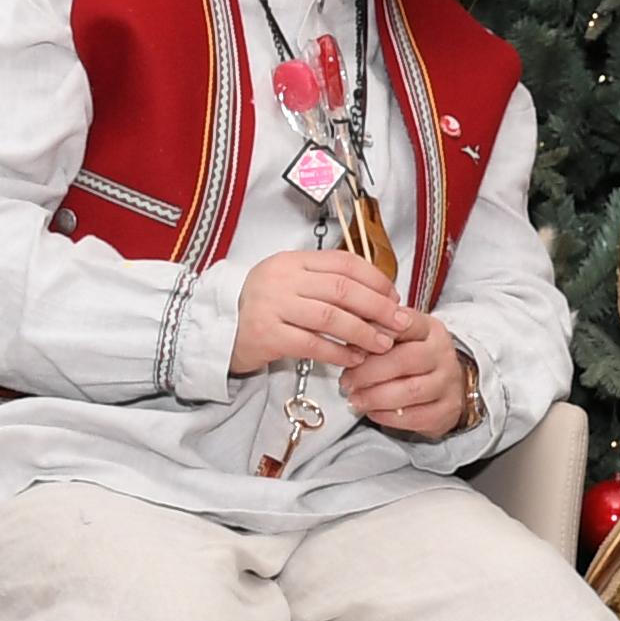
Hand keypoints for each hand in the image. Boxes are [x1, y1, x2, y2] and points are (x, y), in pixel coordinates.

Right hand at [231, 248, 398, 374]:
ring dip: (363, 332)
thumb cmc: (265, 307)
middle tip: (399, 323)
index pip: (344, 263)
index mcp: (294, 261)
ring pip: (330, 317)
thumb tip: (381, 296)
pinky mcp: (266, 335)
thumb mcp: (292, 284)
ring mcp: (272, 306)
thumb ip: (327, 284)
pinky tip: (354, 359)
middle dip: (377, 307)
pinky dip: (338, 352)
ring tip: (382, 345)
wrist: (220, 329)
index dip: (375, 280)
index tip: (394, 297)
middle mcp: (283, 279)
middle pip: (342, 289)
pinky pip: (312, 344)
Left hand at [340, 309, 470, 438]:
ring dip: (376, 397)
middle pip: (404, 360)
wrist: (446, 385)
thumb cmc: (415, 358)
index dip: (374, 336)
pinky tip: (372, 412)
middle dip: (368, 373)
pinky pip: (414, 417)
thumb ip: (376, 334)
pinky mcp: (447, 410)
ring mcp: (447, 383)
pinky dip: (387, 416)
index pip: (403, 325)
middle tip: (347, 381)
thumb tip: (350, 341)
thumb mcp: (400, 337)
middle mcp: (442, 354)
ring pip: (410, 391)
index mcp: (429, 329)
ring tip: (355, 399)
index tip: (351, 348)